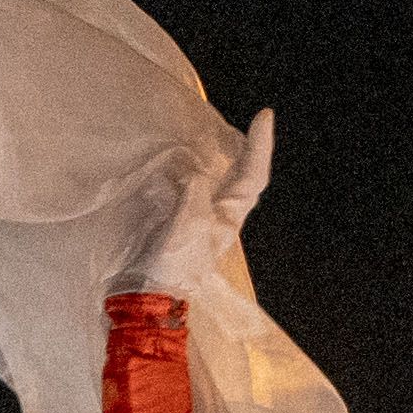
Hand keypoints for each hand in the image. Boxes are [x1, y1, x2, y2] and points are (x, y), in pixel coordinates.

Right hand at [133, 108, 275, 297]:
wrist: (147, 297)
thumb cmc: (173, 264)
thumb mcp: (189, 222)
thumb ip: (194, 190)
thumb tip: (189, 173)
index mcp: (229, 216)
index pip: (253, 174)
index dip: (261, 145)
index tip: (265, 114)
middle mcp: (219, 216)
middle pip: (240, 176)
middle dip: (244, 149)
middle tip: (246, 123)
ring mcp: (199, 221)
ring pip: (214, 181)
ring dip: (213, 158)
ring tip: (207, 134)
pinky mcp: (176, 225)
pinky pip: (186, 189)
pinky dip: (184, 172)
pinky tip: (172, 162)